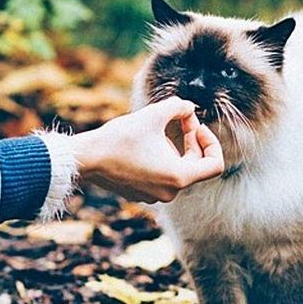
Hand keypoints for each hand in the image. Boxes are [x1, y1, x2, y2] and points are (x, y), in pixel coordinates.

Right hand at [69, 97, 223, 203]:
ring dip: (173, 148)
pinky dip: (159, 159)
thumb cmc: (120, 138)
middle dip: (190, 140)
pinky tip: (142, 143)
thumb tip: (189, 108)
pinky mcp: (139, 194)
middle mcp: (170, 192)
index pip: (215, 164)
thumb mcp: (153, 115)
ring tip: (155, 130)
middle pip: (195, 165)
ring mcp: (154, 196)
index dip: (211, 142)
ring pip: (176, 169)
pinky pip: (160, 176)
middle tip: (179, 119)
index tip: (196, 126)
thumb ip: (179, 107)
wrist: (87, 158)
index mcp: (179, 176)